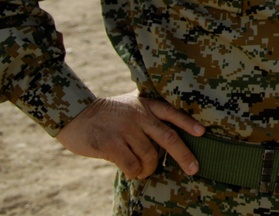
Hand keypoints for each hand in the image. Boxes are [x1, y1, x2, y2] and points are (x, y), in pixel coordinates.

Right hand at [56, 92, 205, 179]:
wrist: (76, 115)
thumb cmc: (106, 114)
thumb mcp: (130, 105)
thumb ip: (147, 114)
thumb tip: (168, 136)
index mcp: (145, 105)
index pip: (172, 113)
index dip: (188, 123)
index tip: (202, 133)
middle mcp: (139, 116)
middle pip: (168, 138)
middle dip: (184, 155)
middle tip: (194, 168)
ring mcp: (125, 130)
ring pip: (150, 157)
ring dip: (149, 169)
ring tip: (143, 171)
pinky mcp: (111, 144)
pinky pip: (132, 165)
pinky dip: (135, 172)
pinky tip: (131, 172)